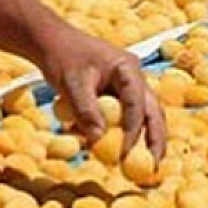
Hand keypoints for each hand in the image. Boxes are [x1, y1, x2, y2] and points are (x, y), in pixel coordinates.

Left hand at [38, 25, 167, 159]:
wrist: (52, 43)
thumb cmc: (62, 57)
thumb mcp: (72, 83)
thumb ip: (86, 110)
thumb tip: (98, 139)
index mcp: (127, 68)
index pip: (137, 102)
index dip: (134, 129)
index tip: (125, 151)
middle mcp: (133, 77)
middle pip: (152, 110)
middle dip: (155, 139)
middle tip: (153, 165)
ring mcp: (128, 86)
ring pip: (143, 115)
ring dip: (143, 138)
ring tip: (144, 164)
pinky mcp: (118, 94)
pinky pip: (126, 116)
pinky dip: (124, 132)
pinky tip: (116, 147)